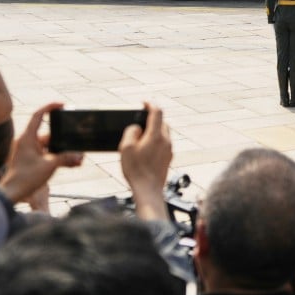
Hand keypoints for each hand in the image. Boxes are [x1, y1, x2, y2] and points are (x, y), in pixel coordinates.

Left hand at [0, 102, 82, 202]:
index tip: (62, 105)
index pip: (38, 115)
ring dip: (64, 152)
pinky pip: (48, 155)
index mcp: (27, 138)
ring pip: (51, 147)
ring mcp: (29, 151)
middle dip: (65, 140)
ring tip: (78, 159)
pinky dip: (58, 158)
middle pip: (50, 135)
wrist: (11, 193)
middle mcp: (27, 142)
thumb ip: (66, 158)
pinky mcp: (31, 160)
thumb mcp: (49, 166)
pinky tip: (72, 164)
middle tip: (77, 143)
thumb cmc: (25, 178)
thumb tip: (79, 156)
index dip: (50, 107)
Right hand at [119, 102, 172, 220]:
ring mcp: (169, 150)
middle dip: (152, 118)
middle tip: (140, 120)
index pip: (157, 112)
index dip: (150, 105)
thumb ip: (131, 132)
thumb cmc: (136, 170)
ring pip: (164, 133)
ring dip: (155, 130)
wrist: (148, 190)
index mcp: (156, 135)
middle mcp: (166, 140)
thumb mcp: (126, 148)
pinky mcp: (169, 158)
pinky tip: (146, 148)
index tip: (143, 103)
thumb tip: (137, 127)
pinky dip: (156, 140)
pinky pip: (164, 143)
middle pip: (162, 122)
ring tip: (141, 135)